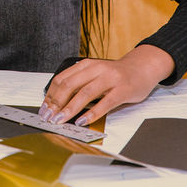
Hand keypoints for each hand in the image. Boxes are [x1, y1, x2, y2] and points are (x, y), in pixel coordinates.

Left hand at [39, 45, 173, 125]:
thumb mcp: (94, 73)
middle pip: (70, 85)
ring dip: (70, 109)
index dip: (50, 95)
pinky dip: (92, 113)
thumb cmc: (115, 74)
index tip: (44, 109)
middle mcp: (96, 69)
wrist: (142, 67)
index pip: (62, 79)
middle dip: (56, 103)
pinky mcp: (122, 90)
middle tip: (49, 117)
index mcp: (86, 65)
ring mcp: (110, 79)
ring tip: (60, 120)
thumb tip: (57, 102)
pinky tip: (82, 121)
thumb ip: (79, 82)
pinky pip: (105, 103)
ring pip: (85, 93)